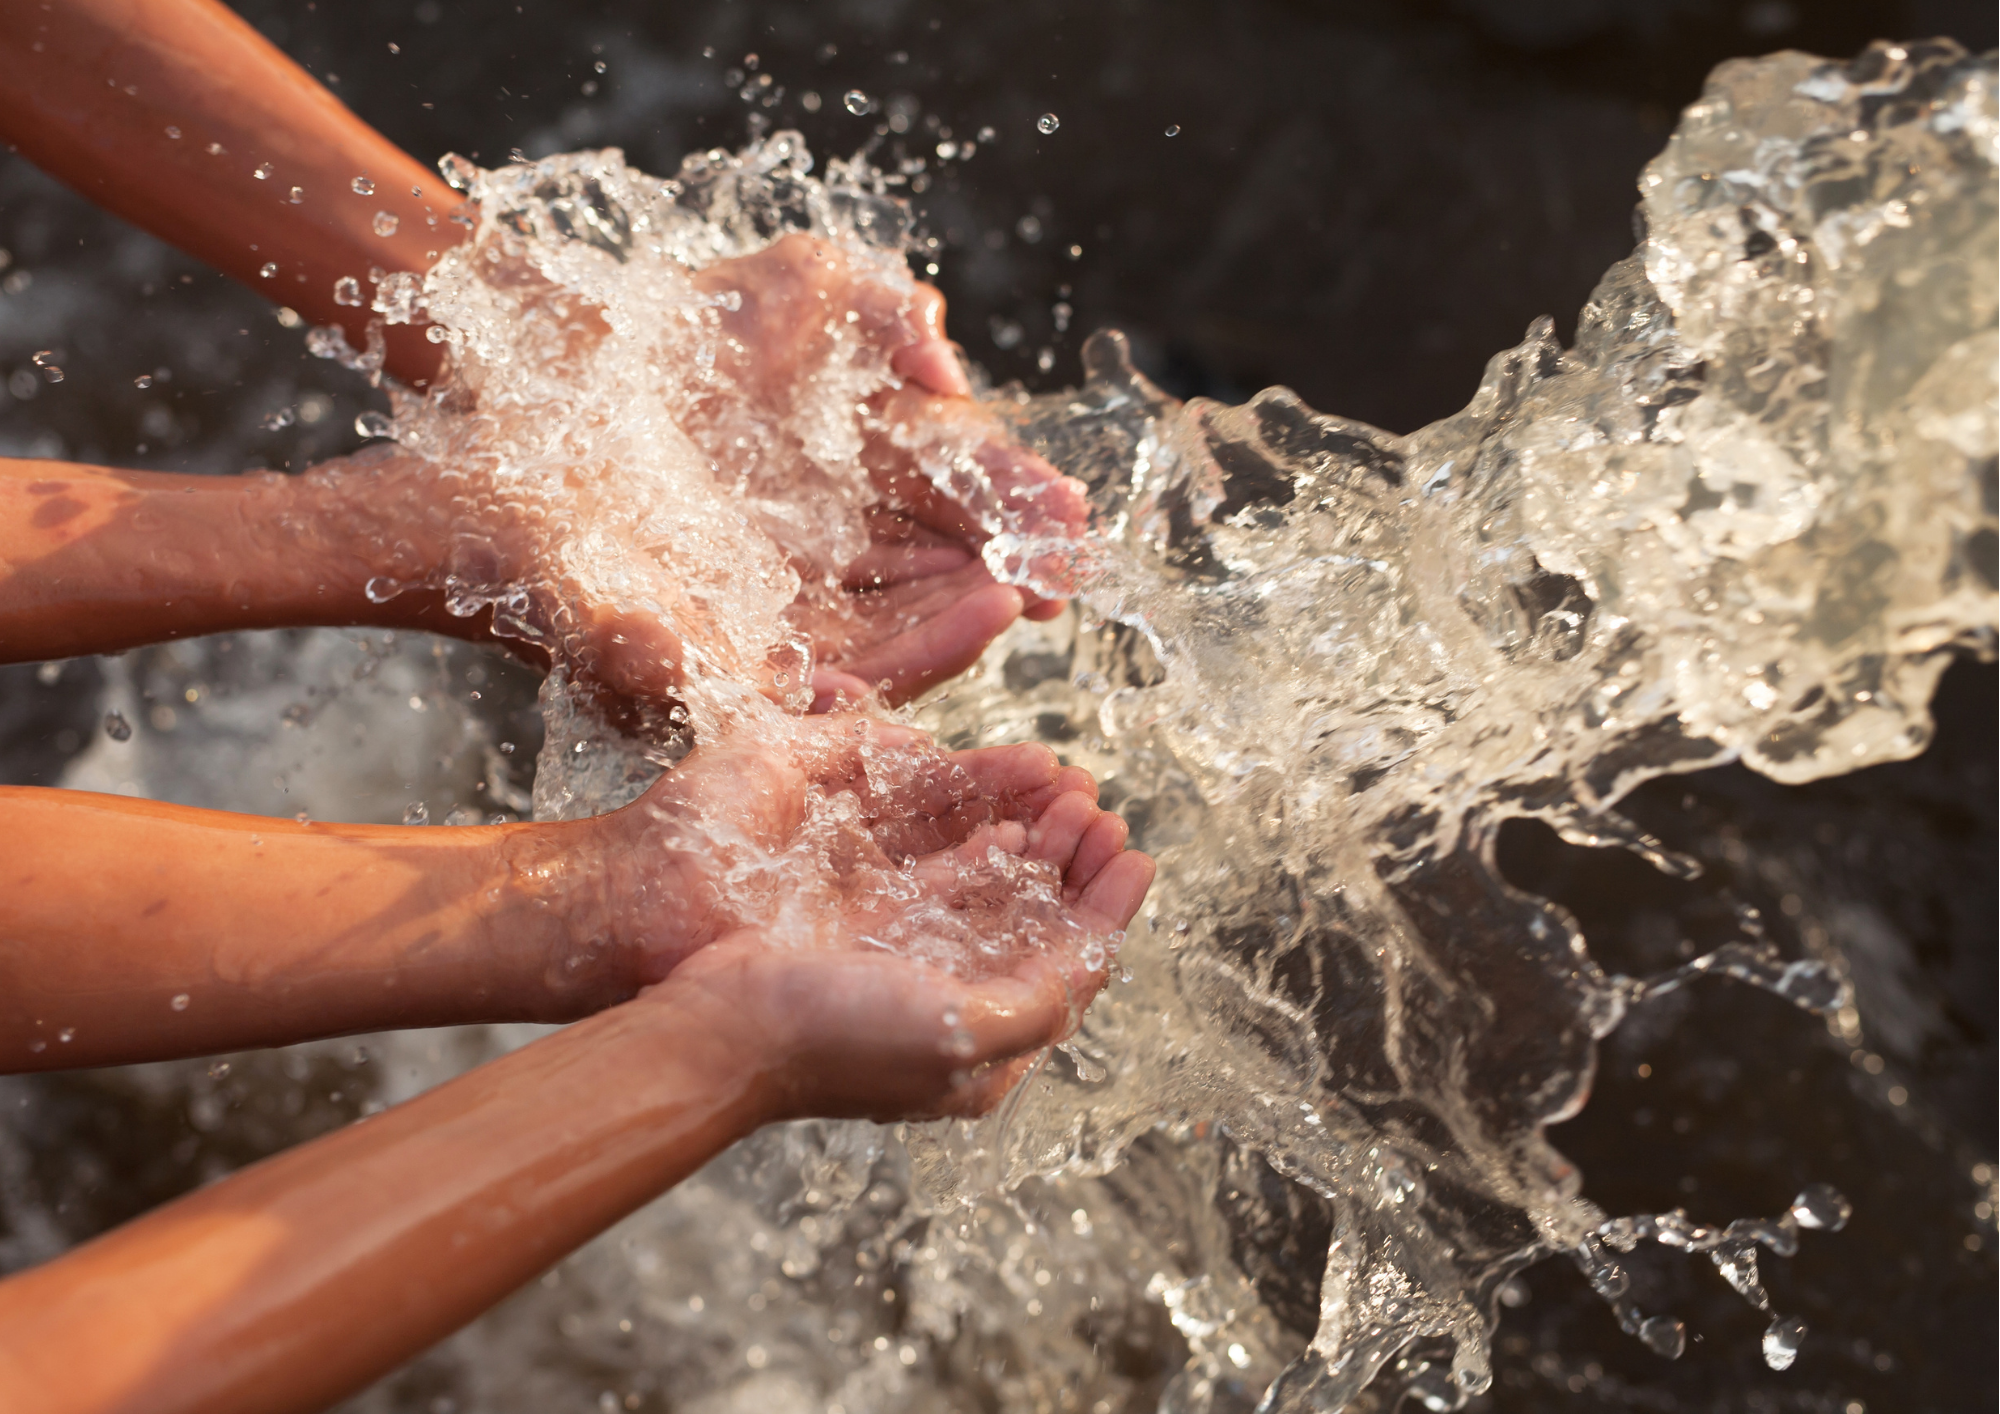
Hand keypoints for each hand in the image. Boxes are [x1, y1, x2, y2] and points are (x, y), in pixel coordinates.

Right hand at [629, 749, 1153, 1123]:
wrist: (717, 1029)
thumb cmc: (833, 1039)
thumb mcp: (962, 1030)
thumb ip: (1040, 998)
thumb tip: (1096, 960)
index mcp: (988, 1051)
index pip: (1074, 972)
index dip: (1109, 910)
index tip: (1136, 852)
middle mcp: (957, 1013)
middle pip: (1041, 930)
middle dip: (1077, 868)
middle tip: (1100, 809)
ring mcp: (913, 973)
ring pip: (999, 902)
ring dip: (1039, 851)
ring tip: (1065, 800)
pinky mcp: (869, 937)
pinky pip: (943, 889)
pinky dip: (981, 855)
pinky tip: (1004, 827)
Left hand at [688, 234, 1090, 706]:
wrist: (554, 361)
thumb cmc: (675, 328)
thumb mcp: (795, 288)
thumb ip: (883, 306)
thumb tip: (944, 358)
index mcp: (852, 476)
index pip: (949, 498)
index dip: (1013, 506)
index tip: (1069, 515)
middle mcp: (824, 549)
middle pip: (934, 575)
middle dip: (1003, 572)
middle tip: (1064, 575)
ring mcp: (776, 605)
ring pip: (890, 633)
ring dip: (955, 626)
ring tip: (1007, 601)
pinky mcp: (721, 652)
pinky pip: (807, 681)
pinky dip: (870, 673)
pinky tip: (903, 659)